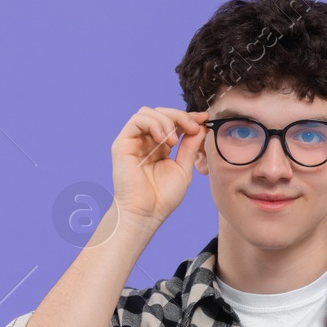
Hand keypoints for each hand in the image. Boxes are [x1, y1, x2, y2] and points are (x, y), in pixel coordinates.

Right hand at [109, 107, 208, 228]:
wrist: (146, 213)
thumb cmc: (163, 197)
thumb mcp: (183, 168)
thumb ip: (190, 146)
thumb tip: (201, 125)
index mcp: (160, 146)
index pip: (173, 122)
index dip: (188, 117)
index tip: (203, 118)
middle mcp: (145, 141)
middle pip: (161, 113)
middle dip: (180, 116)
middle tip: (192, 128)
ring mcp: (133, 141)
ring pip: (148, 112)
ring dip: (166, 120)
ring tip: (174, 141)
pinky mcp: (122, 143)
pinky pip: (137, 120)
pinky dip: (153, 123)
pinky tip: (163, 139)